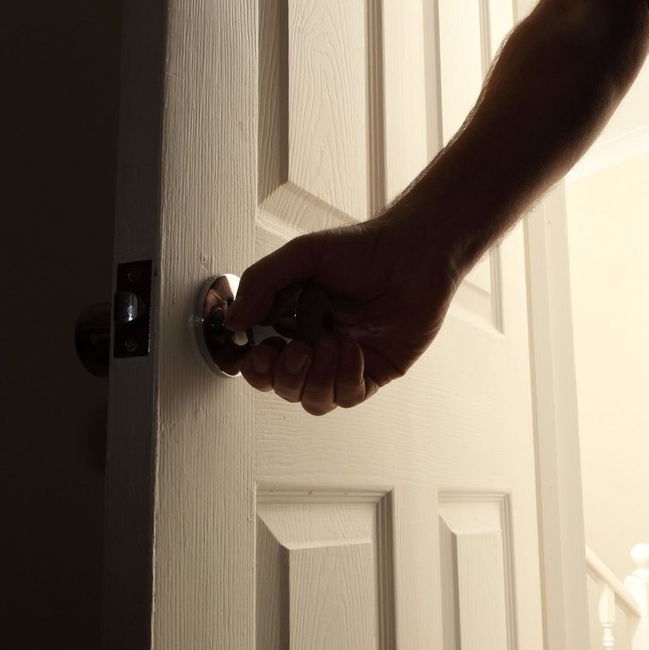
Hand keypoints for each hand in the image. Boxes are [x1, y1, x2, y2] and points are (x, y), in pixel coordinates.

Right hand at [222, 218, 460, 414]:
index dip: (255, 368)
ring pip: (314, 400)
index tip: (260, 352)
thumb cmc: (364, 249)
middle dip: (285, 376)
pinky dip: (346, 378)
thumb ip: (262, 282)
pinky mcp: (374, 372)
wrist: (415, 253)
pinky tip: (354, 349)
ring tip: (331, 345)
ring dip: (316, 379)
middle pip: (283, 388)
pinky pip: (349, 396)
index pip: (260, 363)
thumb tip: (233, 322)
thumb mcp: (303, 255)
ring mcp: (343, 362)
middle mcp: (315, 346)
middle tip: (300, 349)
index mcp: (290, 323)